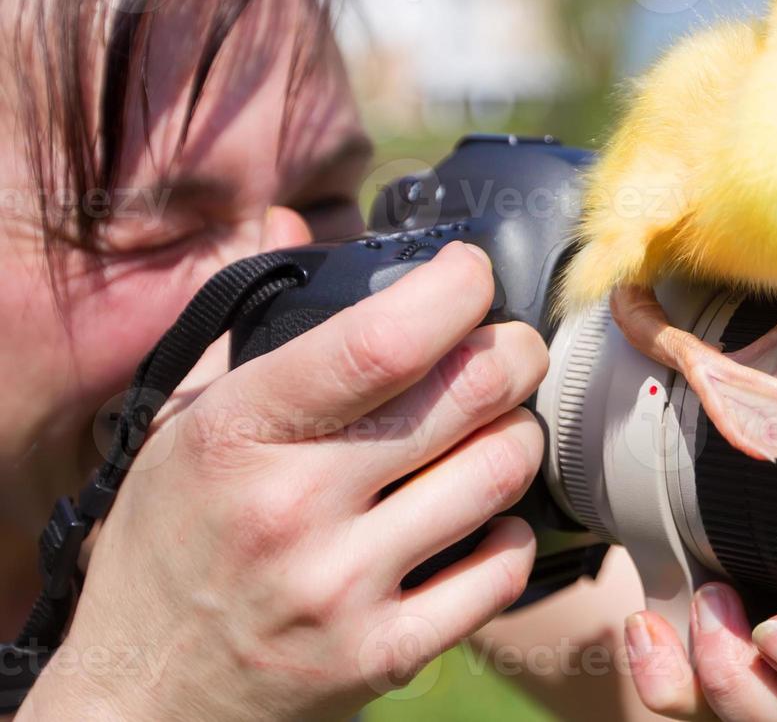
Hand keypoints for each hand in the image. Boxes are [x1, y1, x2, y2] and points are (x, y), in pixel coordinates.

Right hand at [21, 241, 548, 720]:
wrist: (143, 699)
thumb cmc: (169, 544)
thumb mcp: (181, 427)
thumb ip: (244, 324)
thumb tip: (289, 218)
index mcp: (239, 433)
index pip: (379, 341)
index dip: (455, 289)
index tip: (471, 273)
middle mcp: (292, 508)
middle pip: (469, 395)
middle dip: (514, 353)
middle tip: (510, 349)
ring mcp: (342, 588)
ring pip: (500, 472)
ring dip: (520, 435)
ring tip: (499, 428)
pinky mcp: (383, 655)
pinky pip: (502, 570)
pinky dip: (512, 530)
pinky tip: (486, 517)